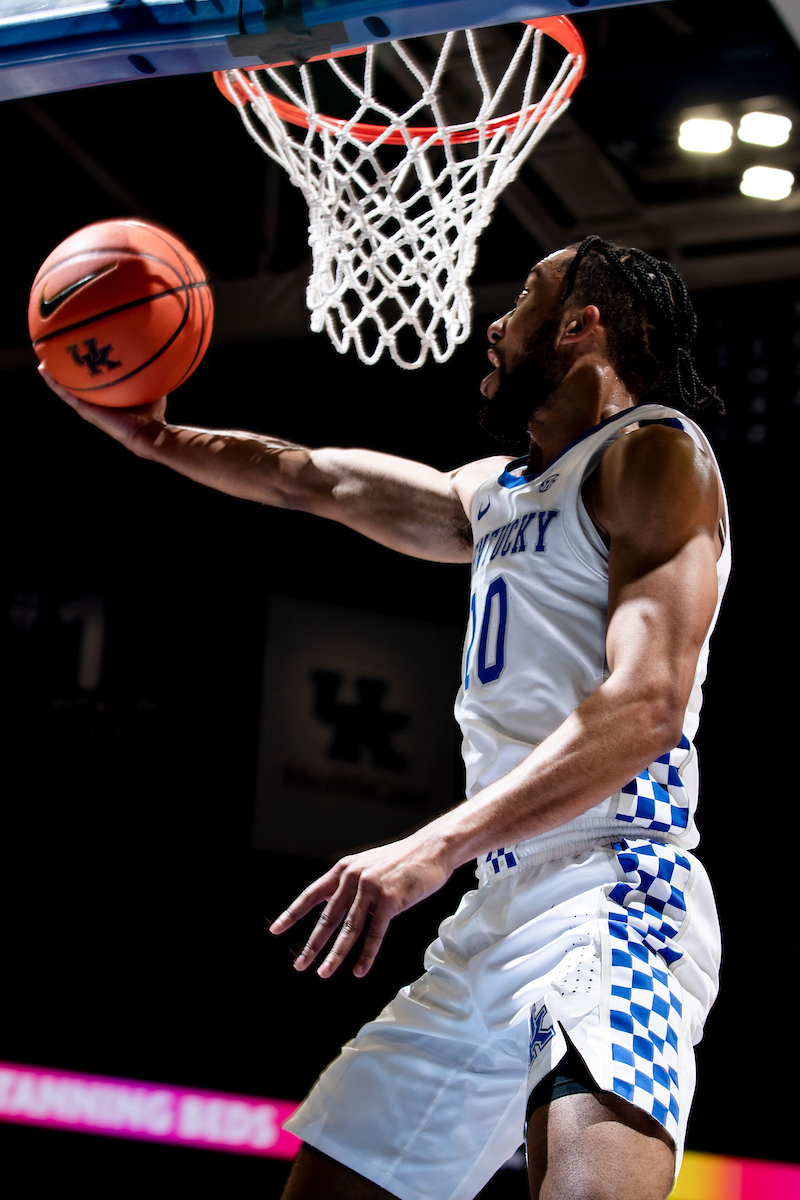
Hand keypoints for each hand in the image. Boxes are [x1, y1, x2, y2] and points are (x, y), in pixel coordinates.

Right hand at [39, 365, 166, 450]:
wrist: (147, 433)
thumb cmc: (152, 414)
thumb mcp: (149, 386)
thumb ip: (149, 372)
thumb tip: (155, 353)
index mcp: (107, 398)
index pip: (93, 383)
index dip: (85, 372)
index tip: (78, 356)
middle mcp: (95, 403)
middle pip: (76, 386)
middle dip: (66, 372)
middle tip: (55, 357)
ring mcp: (89, 407)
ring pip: (66, 390)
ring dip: (54, 376)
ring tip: (42, 362)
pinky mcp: (86, 411)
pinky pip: (67, 395)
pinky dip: (55, 383)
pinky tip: (45, 371)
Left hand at [270, 829, 453, 978]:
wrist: (432, 849)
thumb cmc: (402, 861)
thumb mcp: (369, 866)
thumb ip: (352, 885)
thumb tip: (336, 909)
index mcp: (344, 869)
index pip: (312, 895)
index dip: (293, 914)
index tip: (275, 930)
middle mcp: (352, 877)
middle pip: (327, 918)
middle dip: (312, 944)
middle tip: (299, 965)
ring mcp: (371, 888)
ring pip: (348, 929)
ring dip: (335, 955)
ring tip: (323, 973)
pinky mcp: (390, 900)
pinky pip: (374, 932)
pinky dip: (366, 954)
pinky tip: (358, 970)